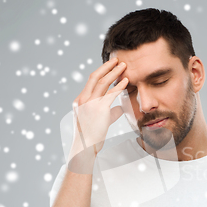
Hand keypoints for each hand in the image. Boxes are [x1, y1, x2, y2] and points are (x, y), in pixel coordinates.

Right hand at [66, 57, 128, 172]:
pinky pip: (110, 93)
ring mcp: (89, 103)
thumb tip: (120, 108)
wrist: (86, 147)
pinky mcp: (99, 108)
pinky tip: (127, 81)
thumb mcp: (101, 121)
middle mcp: (82, 99)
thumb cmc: (92, 137)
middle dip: (107, 66)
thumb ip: (110, 112)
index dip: (102, 72)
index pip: (91, 82)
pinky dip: (119, 86)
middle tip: (117, 60)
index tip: (111, 67)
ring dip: (114, 72)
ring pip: (102, 82)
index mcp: (80, 101)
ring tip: (123, 66)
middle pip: (94, 76)